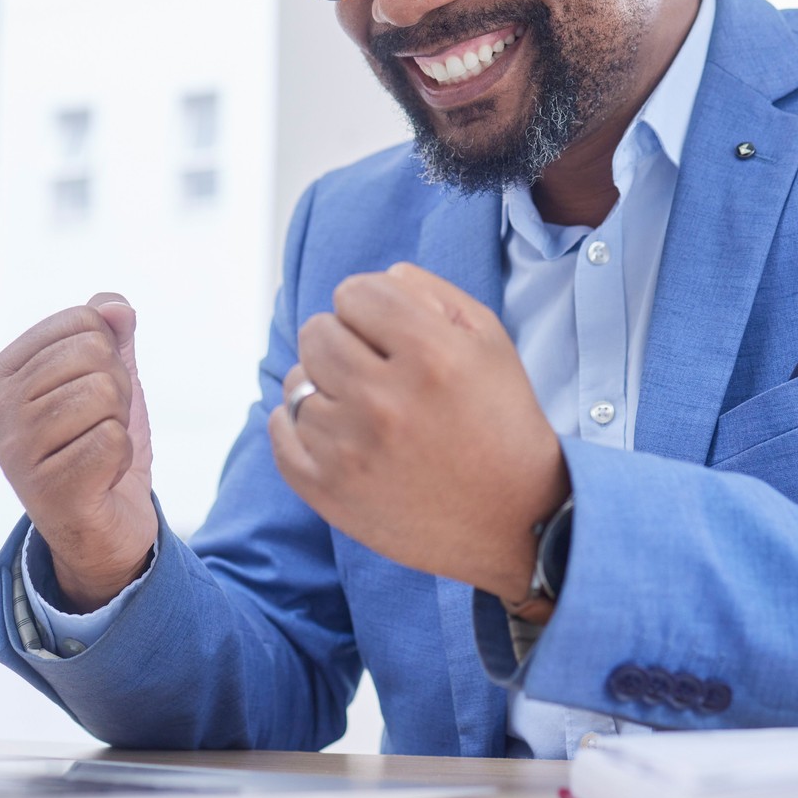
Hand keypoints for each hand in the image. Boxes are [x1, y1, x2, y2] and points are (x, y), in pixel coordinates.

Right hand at [0, 292, 157, 610]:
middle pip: (94, 354)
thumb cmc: (98, 445)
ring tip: (97, 452)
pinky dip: (121, 459)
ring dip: (119, 424)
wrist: (104, 527)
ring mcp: (16, 451)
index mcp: (2, 374)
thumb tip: (115, 306)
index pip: (82, 321)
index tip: (93, 394)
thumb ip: (110, 334)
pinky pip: (112, 440)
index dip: (109, 354)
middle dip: (117, 390)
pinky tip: (100, 480)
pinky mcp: (46, 490)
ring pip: (104, 394)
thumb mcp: (108, 379)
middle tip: (99, 427)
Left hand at [268, 263, 567, 603]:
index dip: (373, 306)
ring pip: (297, 382)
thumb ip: (433, 293)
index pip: (355, 292)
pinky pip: (279, 430)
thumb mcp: (491, 343)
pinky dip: (296, 424)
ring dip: (326, 387)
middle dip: (344, 340)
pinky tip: (335, 430)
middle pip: (316, 332)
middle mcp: (385, 401)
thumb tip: (380, 276)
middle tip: (377, 369)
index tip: (391, 332)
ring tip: (366, 409)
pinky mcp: (328, 491)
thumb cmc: (502, 424)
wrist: (517, 520)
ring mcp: (350, 451)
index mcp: (430, 356)